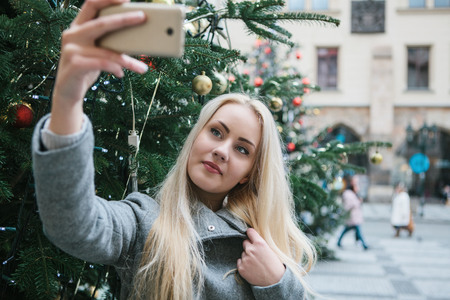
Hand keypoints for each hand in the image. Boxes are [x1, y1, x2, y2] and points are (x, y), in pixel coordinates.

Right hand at [50, 0, 148, 133]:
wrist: (67, 92)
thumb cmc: (87, 69)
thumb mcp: (96, 52)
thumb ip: (107, 41)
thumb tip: (136, 36)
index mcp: (77, 27)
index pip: (91, 4)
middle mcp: (72, 35)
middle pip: (101, 22)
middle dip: (124, 19)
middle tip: (143, 17)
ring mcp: (71, 49)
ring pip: (106, 51)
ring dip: (128, 60)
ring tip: (142, 67)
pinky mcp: (74, 65)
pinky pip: (102, 64)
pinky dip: (115, 68)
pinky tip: (121, 74)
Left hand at [237, 228, 284, 285]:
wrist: (275, 282)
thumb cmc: (275, 266)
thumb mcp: (271, 250)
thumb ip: (261, 244)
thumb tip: (253, 239)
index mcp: (260, 243)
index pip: (250, 232)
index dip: (251, 234)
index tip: (251, 236)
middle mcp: (251, 250)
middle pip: (245, 242)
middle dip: (249, 246)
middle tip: (256, 254)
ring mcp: (245, 259)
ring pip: (243, 253)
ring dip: (247, 256)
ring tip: (256, 264)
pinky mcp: (241, 268)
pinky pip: (239, 262)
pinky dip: (244, 264)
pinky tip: (252, 268)